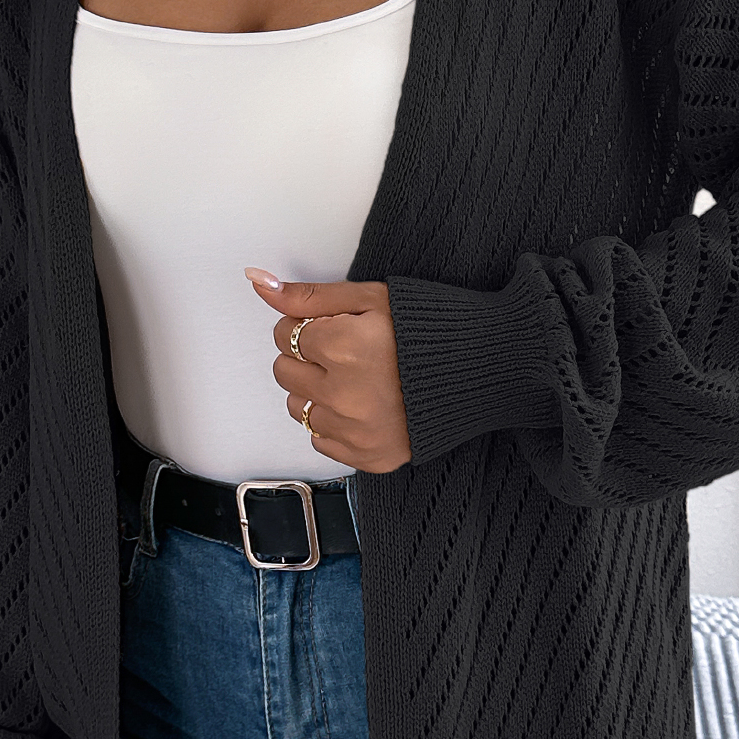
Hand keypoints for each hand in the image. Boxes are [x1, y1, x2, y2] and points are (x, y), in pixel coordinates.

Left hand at [245, 269, 411, 473]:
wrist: (479, 371)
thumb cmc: (429, 331)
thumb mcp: (370, 298)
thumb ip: (309, 295)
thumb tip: (259, 283)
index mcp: (342, 348)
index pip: (284, 334)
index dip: (309, 326)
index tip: (334, 328)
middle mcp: (343, 395)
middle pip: (285, 372)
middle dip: (306, 358)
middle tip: (344, 353)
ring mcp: (355, 431)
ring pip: (299, 408)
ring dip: (317, 392)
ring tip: (355, 379)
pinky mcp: (366, 456)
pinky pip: (321, 441)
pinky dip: (336, 424)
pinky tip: (364, 405)